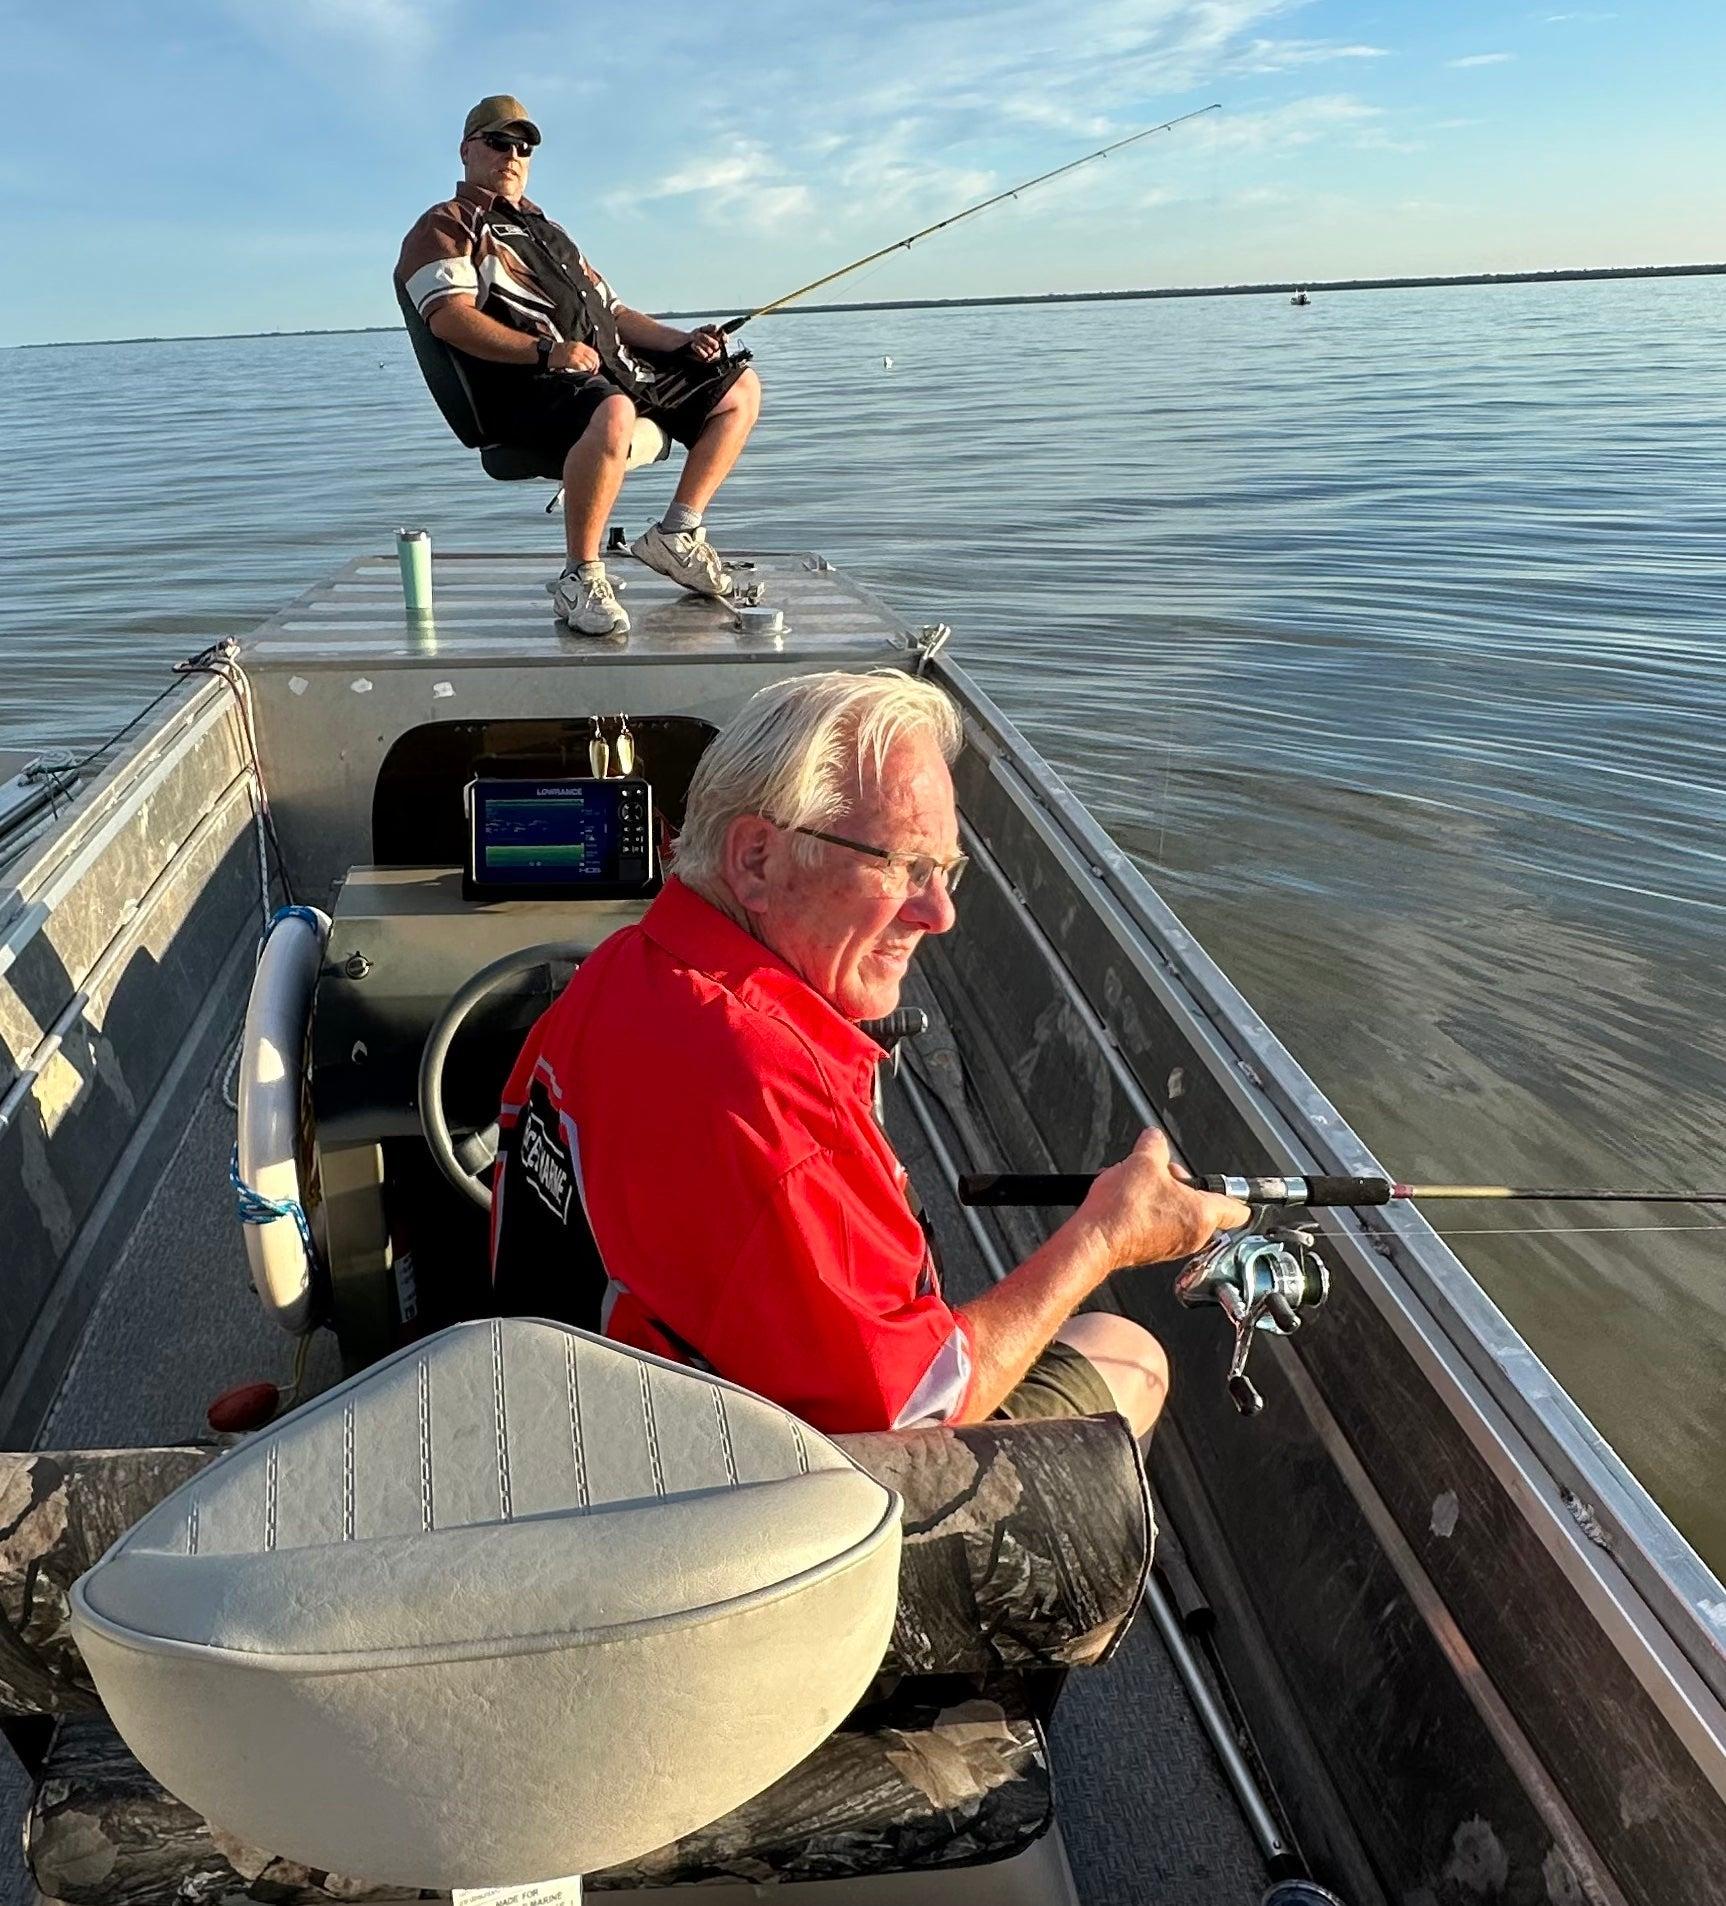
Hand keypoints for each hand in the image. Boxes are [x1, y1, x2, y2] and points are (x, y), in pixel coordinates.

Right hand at [549, 340, 600, 374]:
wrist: (548, 352)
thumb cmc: (559, 352)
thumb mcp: (572, 348)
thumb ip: (581, 352)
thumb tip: (591, 361)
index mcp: (579, 345)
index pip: (594, 353)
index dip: (597, 361)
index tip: (596, 368)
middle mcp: (578, 348)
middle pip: (593, 359)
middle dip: (595, 366)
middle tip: (593, 372)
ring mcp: (574, 354)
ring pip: (589, 363)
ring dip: (589, 369)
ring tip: (586, 372)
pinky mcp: (570, 360)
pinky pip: (582, 367)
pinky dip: (583, 370)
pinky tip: (580, 371)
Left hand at [684, 324, 722, 363]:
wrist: (688, 341)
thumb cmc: (698, 335)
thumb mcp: (704, 329)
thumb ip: (710, 327)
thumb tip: (717, 328)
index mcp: (720, 339)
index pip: (725, 339)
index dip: (724, 337)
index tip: (719, 334)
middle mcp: (718, 348)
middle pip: (715, 344)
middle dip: (706, 338)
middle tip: (698, 334)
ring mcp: (712, 355)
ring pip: (709, 349)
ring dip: (700, 343)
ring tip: (695, 338)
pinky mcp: (706, 359)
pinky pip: (704, 355)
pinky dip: (698, 349)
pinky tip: (694, 345)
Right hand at [1078, 1128, 1249, 1269]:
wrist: (1095, 1239)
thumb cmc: (1122, 1212)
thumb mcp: (1143, 1161)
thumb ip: (1155, 1144)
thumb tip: (1154, 1139)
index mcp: (1202, 1214)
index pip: (1238, 1209)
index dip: (1238, 1195)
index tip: (1240, 1192)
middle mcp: (1192, 1236)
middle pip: (1199, 1203)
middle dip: (1178, 1184)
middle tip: (1159, 1174)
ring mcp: (1172, 1246)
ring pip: (1175, 1213)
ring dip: (1159, 1196)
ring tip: (1136, 1187)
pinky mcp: (1151, 1250)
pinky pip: (1157, 1225)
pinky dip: (1145, 1211)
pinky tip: (1125, 1202)